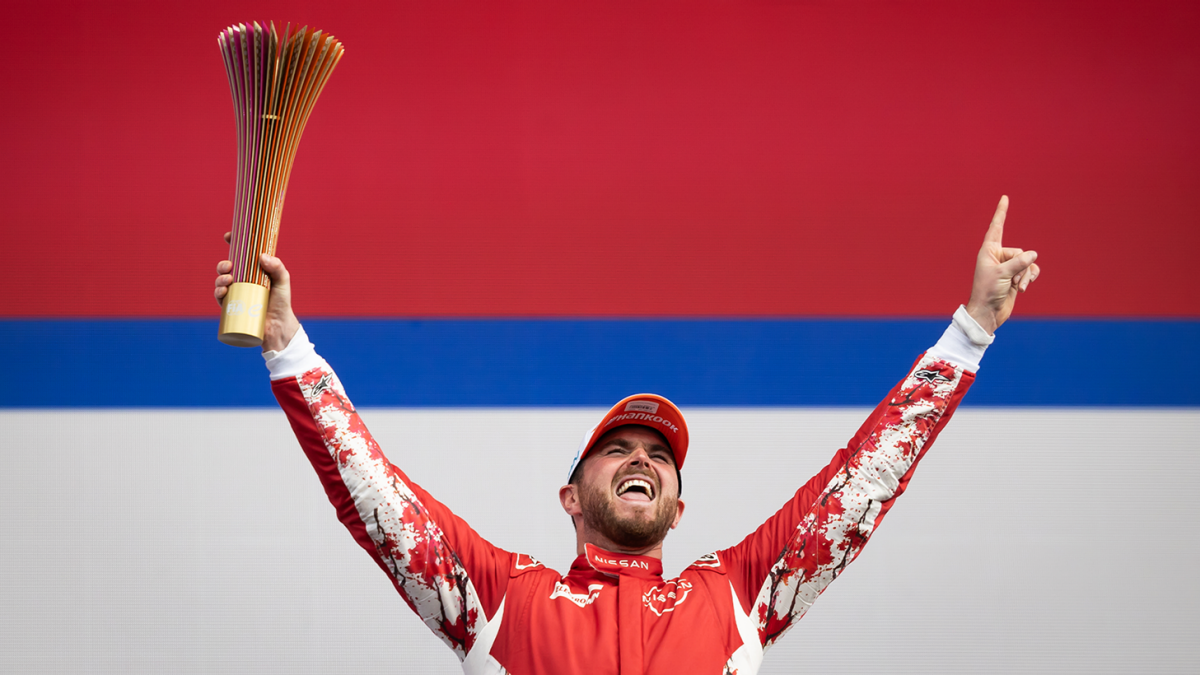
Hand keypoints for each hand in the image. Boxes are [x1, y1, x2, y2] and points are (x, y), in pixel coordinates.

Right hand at [214, 232, 300, 351]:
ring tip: (228, 279)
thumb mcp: (283, 281)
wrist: (278, 325)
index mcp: (253, 271)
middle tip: (229, 266)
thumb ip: (277, 267)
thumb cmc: (281, 301)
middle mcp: (242, 280)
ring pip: (220, 281)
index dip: (233, 243)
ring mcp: (236, 293)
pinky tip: (222, 291)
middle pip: (227, 267)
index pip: (241, 255)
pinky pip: (220, 298)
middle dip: (223, 264)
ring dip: (219, 277)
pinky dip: (218, 293)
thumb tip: (261, 257)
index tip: (228, 236)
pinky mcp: (232, 307)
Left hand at [965, 196, 1040, 334]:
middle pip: (1021, 252)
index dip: (1001, 212)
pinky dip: (1029, 279)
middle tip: (1010, 280)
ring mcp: (1008, 267)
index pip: (997, 227)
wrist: (988, 312)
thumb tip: (1034, 254)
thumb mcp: (1003, 274)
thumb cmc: (988, 292)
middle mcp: (998, 256)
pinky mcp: (1016, 276)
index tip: (1005, 198)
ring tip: (1017, 286)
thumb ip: (1019, 262)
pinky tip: (1023, 288)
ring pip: (1028, 262)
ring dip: (1025, 275)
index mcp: (989, 251)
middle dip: (1020, 267)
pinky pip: (1031, 271)